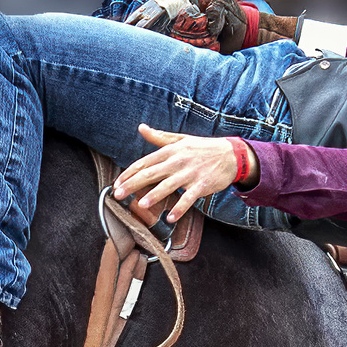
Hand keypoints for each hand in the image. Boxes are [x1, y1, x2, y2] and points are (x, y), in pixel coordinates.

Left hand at [112, 124, 251, 218]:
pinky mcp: (202, 185)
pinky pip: (189, 198)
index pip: (144, 162)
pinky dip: (180, 208)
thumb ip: (159, 137)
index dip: (128, 173)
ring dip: (154, 195)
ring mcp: (190, 173)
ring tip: (141, 205)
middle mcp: (177, 161)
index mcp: (170, 151)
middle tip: (118, 195)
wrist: (231, 154)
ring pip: (168, 185)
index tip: (116, 184)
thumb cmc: (203, 148)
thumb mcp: (180, 139)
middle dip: (133, 184)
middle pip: (151, 174)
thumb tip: (141, 128)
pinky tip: (171, 218)